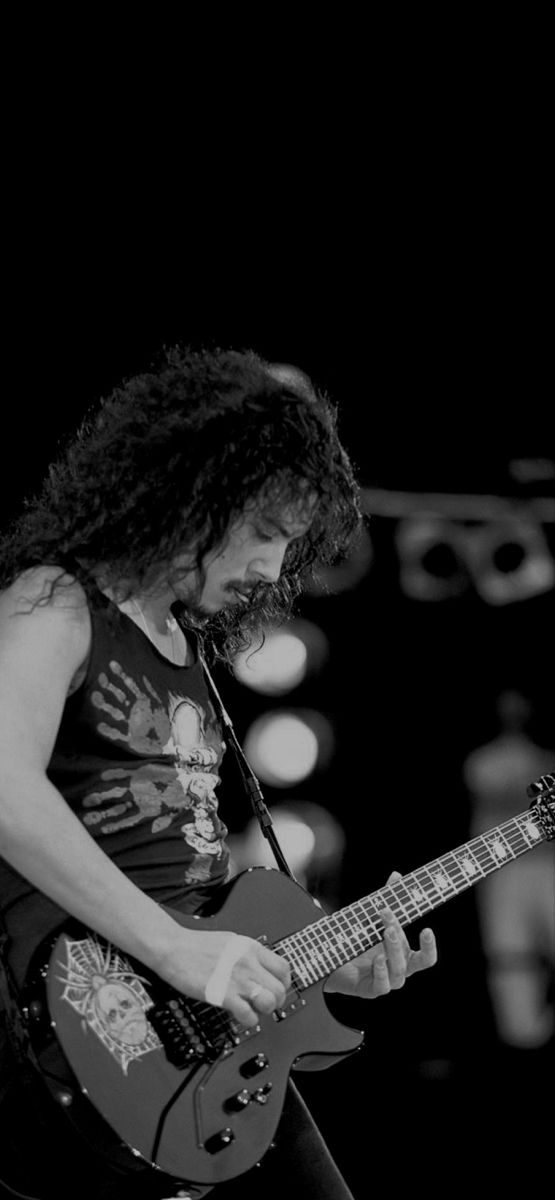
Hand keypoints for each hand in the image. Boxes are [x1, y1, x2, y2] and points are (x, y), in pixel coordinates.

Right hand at [159, 927, 290, 1028]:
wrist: (173, 948)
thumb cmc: (196, 945)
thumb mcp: (231, 941)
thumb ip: (248, 954)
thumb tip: (260, 966)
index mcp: (251, 948)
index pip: (283, 968)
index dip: (285, 983)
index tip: (278, 989)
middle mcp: (248, 963)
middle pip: (280, 988)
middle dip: (276, 1001)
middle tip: (267, 1004)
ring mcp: (237, 979)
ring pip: (269, 1002)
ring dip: (265, 1011)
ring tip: (255, 1010)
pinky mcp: (223, 994)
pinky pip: (248, 1015)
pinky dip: (249, 1021)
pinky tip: (241, 1016)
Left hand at [325, 871, 436, 998]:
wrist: (335, 962)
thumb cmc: (361, 941)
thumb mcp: (375, 920)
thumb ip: (388, 899)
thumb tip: (397, 875)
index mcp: (405, 957)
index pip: (426, 958)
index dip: (429, 946)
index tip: (426, 929)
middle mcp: (399, 971)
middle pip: (410, 960)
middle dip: (400, 937)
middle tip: (388, 918)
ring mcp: (386, 982)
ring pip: (398, 971)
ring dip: (393, 951)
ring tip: (384, 933)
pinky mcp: (371, 990)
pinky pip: (381, 985)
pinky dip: (381, 972)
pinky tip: (377, 959)